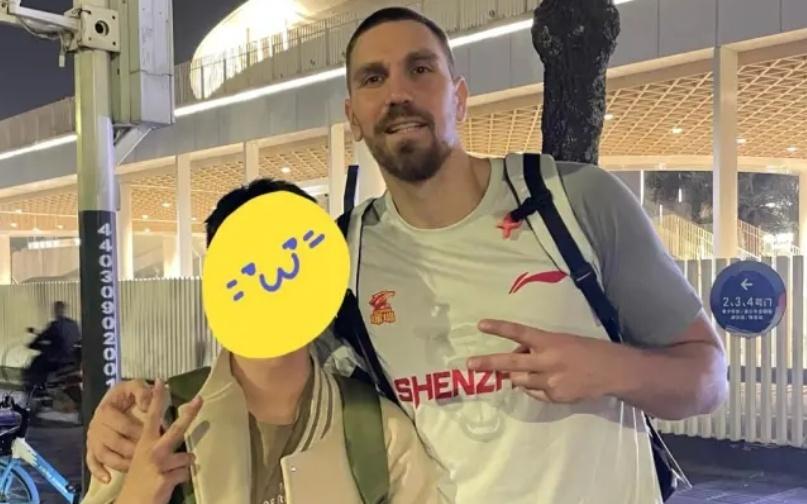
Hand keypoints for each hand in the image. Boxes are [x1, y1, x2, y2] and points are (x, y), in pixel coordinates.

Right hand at [86, 380, 153, 481]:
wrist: (115, 399)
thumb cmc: (128, 394)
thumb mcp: (135, 385)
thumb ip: (141, 391)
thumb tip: (148, 404)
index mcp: (106, 410)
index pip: (123, 424)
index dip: (139, 430)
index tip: (155, 435)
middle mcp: (96, 426)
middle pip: (114, 442)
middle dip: (133, 448)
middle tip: (150, 454)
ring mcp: (92, 439)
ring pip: (105, 455)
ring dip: (120, 462)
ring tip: (136, 466)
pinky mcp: (91, 448)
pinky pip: (91, 462)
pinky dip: (98, 472)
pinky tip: (108, 479)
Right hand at [117, 380, 202, 503]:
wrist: (132, 503)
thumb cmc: (140, 480)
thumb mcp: (144, 459)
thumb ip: (157, 445)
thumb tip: (173, 435)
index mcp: (145, 443)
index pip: (151, 416)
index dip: (156, 398)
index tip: (160, 381)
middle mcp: (152, 450)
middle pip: (176, 429)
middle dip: (189, 414)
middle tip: (199, 399)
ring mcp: (160, 464)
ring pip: (187, 457)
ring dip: (182, 466)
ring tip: (169, 474)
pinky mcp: (167, 478)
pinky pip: (185, 473)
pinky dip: (181, 478)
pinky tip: (168, 484)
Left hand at [467, 320, 626, 402]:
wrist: (612, 371)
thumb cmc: (585, 350)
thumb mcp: (561, 341)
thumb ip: (538, 348)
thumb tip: (516, 354)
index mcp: (549, 341)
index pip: (519, 332)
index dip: (499, 328)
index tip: (480, 325)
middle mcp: (547, 360)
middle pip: (512, 363)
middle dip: (489, 363)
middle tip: (469, 364)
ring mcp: (550, 381)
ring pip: (520, 380)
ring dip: (518, 376)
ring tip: (534, 370)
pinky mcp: (555, 396)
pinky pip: (534, 392)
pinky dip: (535, 387)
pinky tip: (551, 382)